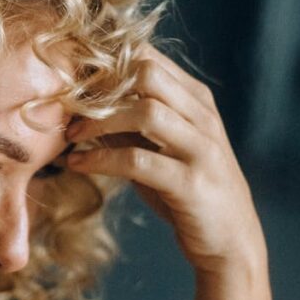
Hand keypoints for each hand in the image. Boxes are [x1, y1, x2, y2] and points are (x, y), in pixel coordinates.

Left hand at [65, 45, 266, 276]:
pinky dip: (100, 159)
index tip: (72, 82)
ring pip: (145, 112)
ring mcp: (201, 149)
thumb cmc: (187, 193)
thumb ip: (128, 124)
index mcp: (197, 100)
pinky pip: (137, 161)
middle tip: (70, 105)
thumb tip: (80, 103)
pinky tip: (77, 164)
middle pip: (148, 73)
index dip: (105, 63)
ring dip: (98, 121)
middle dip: (101, 86)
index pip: (149, 57)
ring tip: (70, 136)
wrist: (230, 242)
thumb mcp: (160, 150)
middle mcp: (203, 117)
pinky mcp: (191, 184)